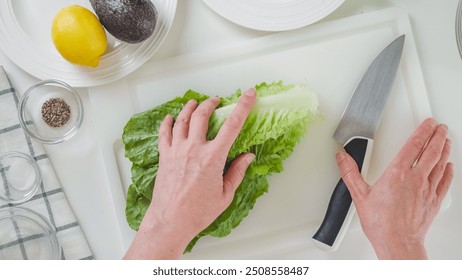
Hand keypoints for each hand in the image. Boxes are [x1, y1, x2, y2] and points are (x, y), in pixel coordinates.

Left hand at [124, 89, 256, 258]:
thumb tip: (247, 156)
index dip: (243, 106)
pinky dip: (167, 122)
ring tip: (195, 102)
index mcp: (213, 158)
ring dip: (190, 108)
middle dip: (211, 103)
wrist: (170, 221)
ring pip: (182, 120)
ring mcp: (176, 151)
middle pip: (202, 115)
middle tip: (216, 100)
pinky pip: (164, 133)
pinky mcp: (164, 156)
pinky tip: (170, 117)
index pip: (232, 125)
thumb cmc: (198, 212)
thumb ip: (237, 172)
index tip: (249, 94)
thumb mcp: (225, 194)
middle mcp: (194, 149)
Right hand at [336, 118, 453, 258]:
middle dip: (437, 136)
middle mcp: (415, 179)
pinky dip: (448, 171)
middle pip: (431, 151)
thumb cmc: (381, 223)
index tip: (427, 123)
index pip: (413, 146)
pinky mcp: (434, 201)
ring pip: (440, 164)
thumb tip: (342, 158)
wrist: (398, 243)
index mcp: (397, 173)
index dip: (422, 131)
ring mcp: (427, 190)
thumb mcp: (359, 195)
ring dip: (444, 150)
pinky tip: (448, 166)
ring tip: (446, 140)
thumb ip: (350, 173)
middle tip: (440, 127)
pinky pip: (444, 182)